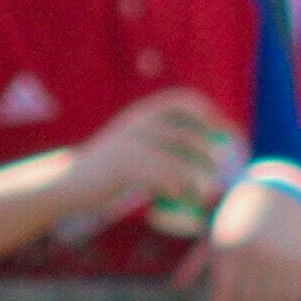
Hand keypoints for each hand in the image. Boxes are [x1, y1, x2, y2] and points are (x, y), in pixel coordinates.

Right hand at [63, 89, 240, 224]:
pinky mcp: (125, 165)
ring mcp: (131, 143)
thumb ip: (161, 143)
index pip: (186, 101)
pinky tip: (182, 199)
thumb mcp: (135, 146)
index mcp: (143, 113)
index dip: (212, 114)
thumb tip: (202, 152)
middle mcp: (139, 122)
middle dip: (211, 153)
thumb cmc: (109, 171)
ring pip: (178, 159)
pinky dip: (178, 188)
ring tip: (204, 195)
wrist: (70, 183)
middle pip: (188, 135)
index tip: (231, 133)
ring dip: (197, 178)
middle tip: (222, 172)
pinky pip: (163, 176)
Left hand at [186, 172, 300, 300]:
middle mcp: (251, 258)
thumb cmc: (239, 213)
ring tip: (262, 295)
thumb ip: (196, 262)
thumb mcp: (214, 233)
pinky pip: (292, 299)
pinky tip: (280, 296)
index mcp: (227, 251)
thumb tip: (178, 287)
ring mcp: (277, 261)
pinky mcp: (299, 262)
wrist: (279, 189)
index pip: (221, 298)